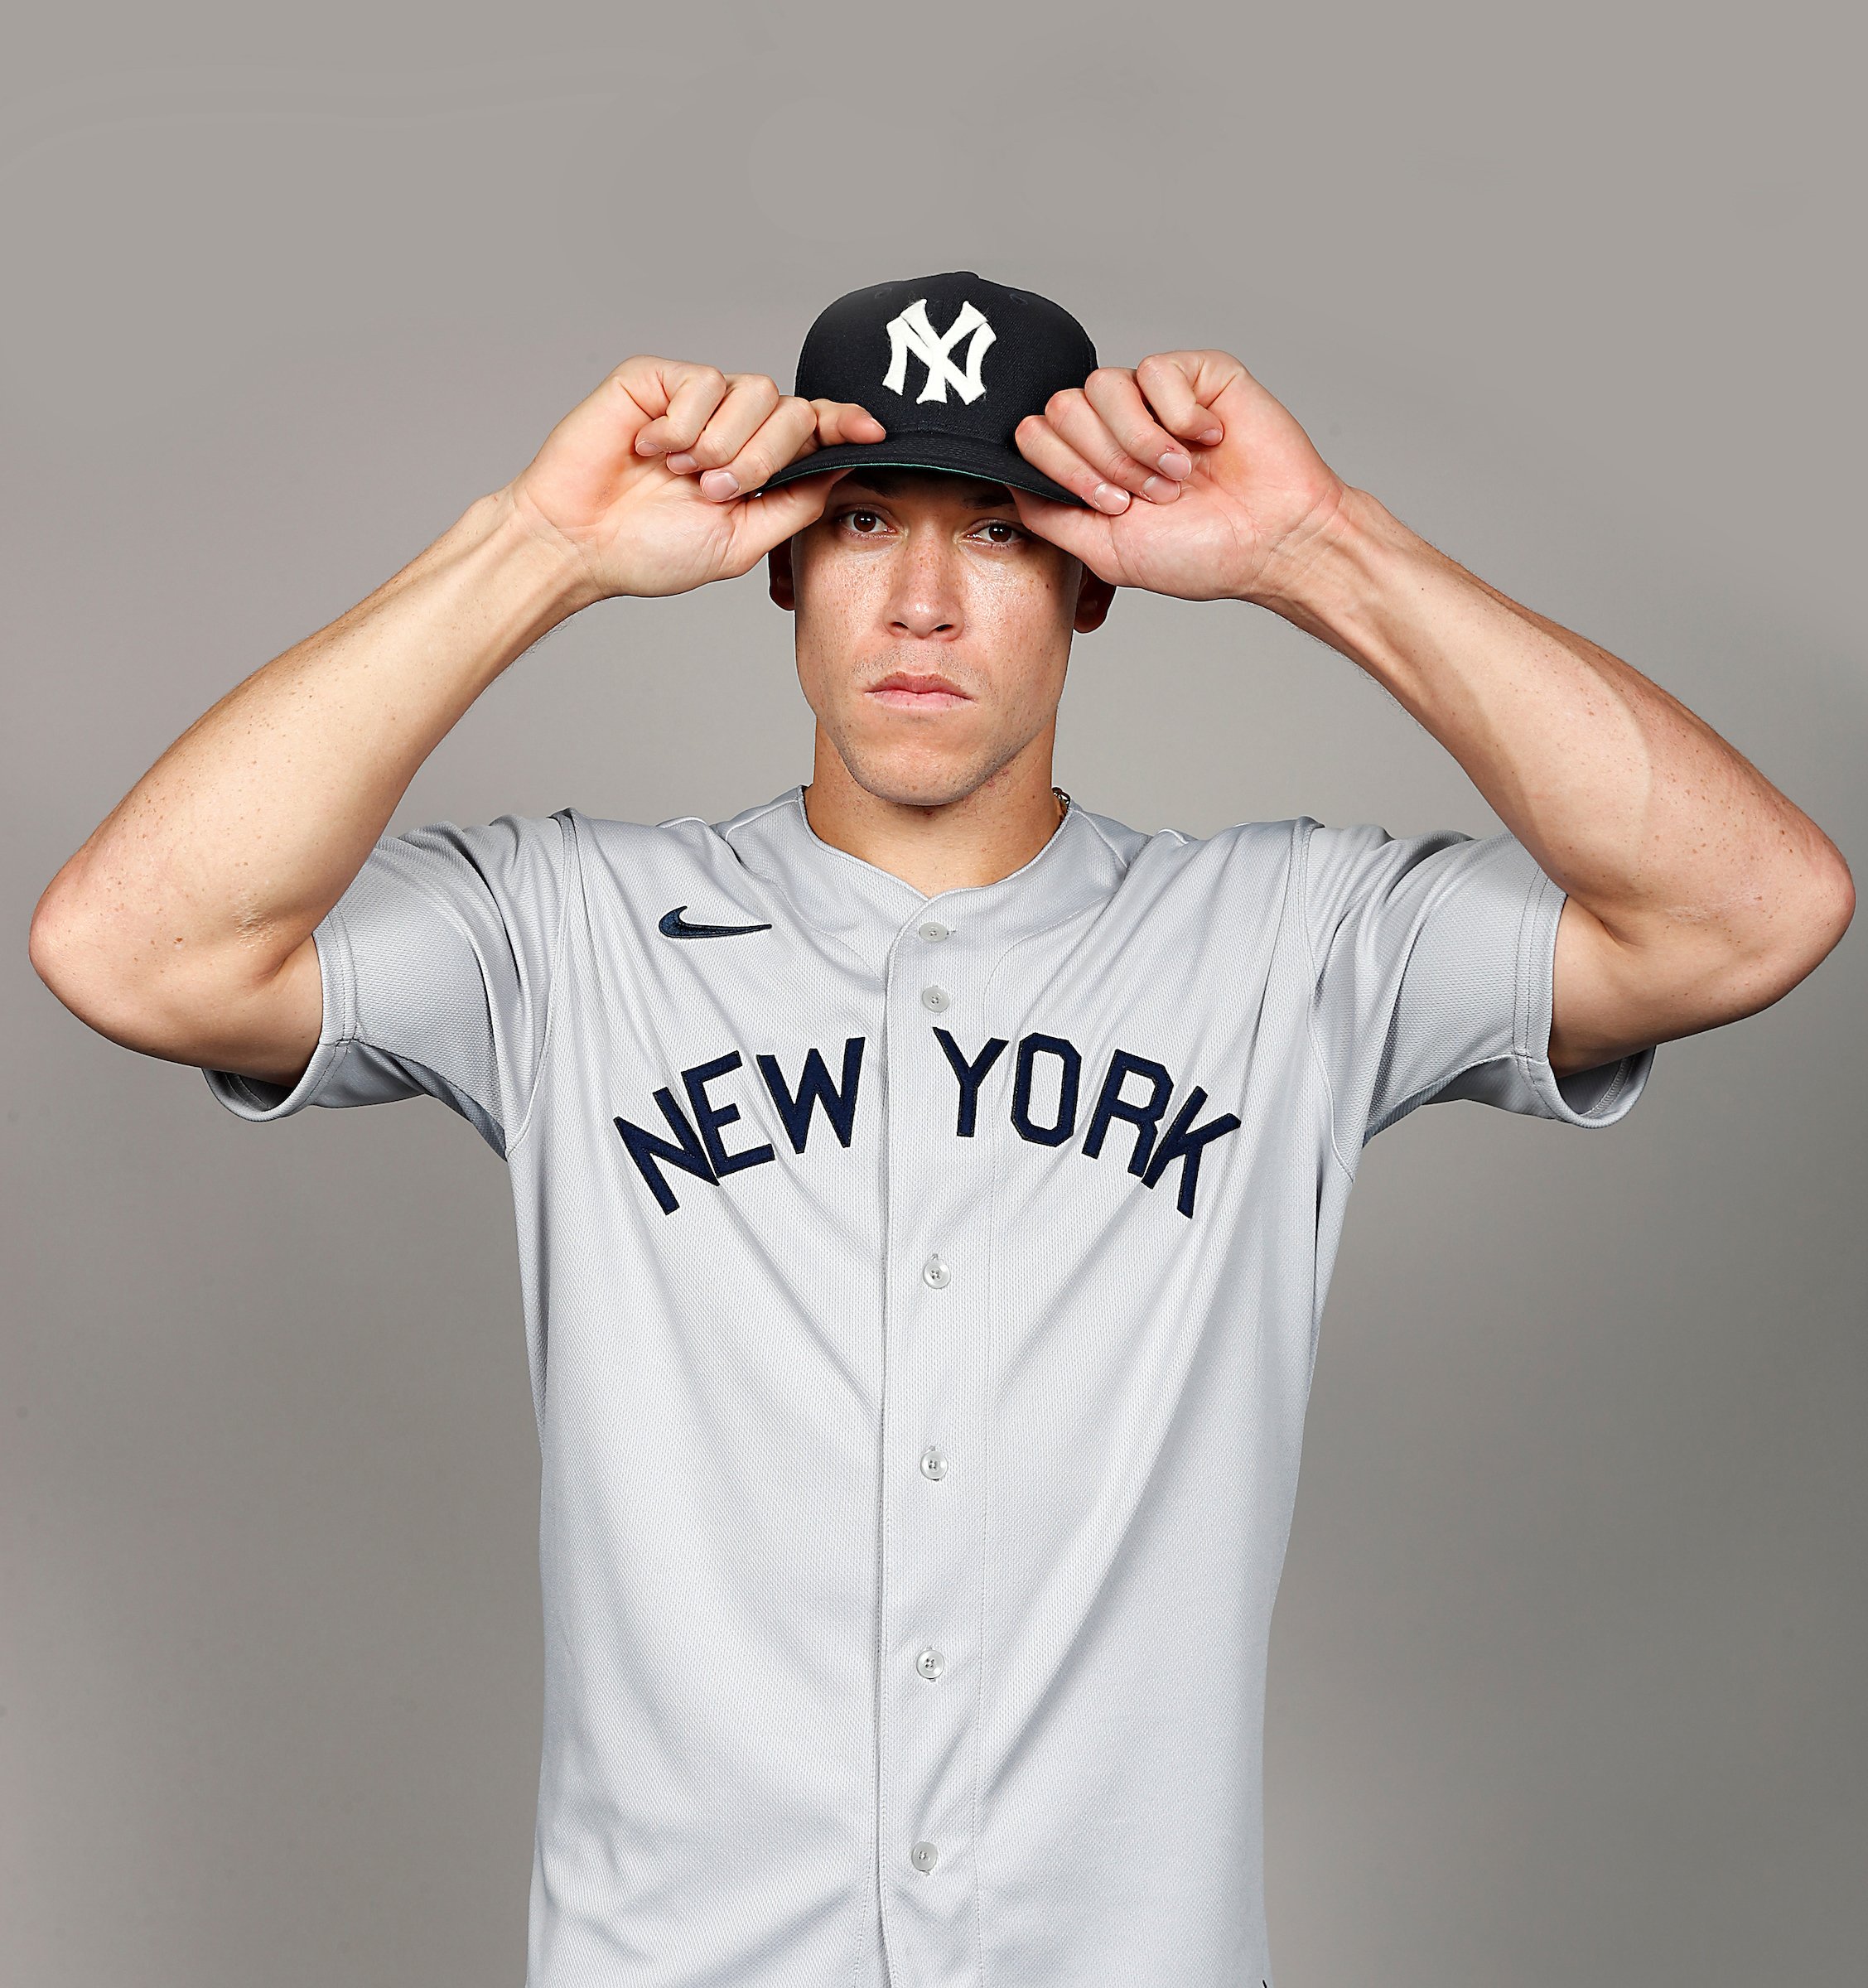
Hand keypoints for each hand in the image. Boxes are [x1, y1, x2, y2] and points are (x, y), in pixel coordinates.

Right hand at [496, 357, 886, 602]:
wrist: (579, 541)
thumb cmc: (650, 550)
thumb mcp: (741, 541)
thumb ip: (795, 504)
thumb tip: (845, 469)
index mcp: (756, 464)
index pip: (813, 429)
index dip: (845, 423)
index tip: (873, 431)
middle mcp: (731, 425)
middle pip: (791, 410)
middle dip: (764, 456)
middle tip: (716, 491)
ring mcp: (695, 400)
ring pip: (753, 391)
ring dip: (722, 443)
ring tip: (681, 474)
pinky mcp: (657, 379)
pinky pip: (702, 382)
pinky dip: (681, 425)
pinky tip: (649, 449)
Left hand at [1009, 350, 1351, 604]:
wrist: (1273, 542)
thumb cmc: (1200, 554)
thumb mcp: (1104, 550)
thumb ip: (1048, 514)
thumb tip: (1006, 479)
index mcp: (1091, 464)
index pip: (1035, 435)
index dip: (1065, 470)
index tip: (1112, 506)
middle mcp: (1117, 426)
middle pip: (1062, 406)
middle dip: (1104, 461)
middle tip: (1149, 495)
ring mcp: (1155, 398)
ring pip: (1102, 385)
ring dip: (1139, 442)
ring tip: (1178, 475)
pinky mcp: (1196, 374)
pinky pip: (1156, 370)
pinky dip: (1179, 417)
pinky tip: (1209, 440)